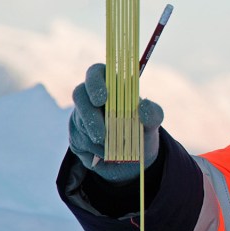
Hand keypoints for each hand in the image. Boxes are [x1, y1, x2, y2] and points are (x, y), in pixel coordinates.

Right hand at [68, 63, 163, 182]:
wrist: (135, 157)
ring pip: (80, 123)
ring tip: (115, 150)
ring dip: (97, 139)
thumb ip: (153, 113)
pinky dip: (95, 152)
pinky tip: (107, 156)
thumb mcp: (153, 122)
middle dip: (90, 116)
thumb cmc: (143, 129)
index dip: (95, 83)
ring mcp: (80, 116)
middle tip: (102, 135)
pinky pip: (80, 142)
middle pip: (79, 95)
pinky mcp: (76, 136)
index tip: (103, 98)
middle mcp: (91, 97)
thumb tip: (143, 106)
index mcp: (111, 85)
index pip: (96, 72)